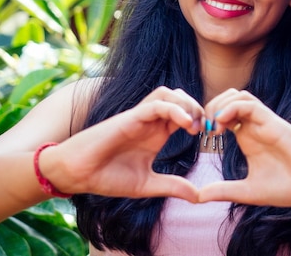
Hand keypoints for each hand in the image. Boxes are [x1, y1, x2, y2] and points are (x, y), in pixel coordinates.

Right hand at [47, 87, 203, 201]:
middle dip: (198, 108)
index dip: (201, 120)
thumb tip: (199, 197)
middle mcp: (150, 122)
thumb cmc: (107, 177)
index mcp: (157, 134)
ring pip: (169, 93)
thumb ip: (172, 186)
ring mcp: (140, 118)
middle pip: (180, 98)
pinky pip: (156, 104)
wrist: (78, 174)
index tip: (212, 136)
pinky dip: (174, 108)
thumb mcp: (147, 185)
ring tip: (194, 125)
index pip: (185, 114)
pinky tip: (185, 123)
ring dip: (187, 104)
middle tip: (207, 129)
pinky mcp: (130, 117)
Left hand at [198, 89, 290, 207]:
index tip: (198, 136)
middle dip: (210, 107)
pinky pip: (250, 104)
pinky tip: (223, 124)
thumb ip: (224, 191)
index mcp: (247, 137)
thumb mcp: (248, 191)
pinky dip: (232, 108)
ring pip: (238, 96)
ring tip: (213, 126)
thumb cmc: (288, 188)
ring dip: (220, 104)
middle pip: (227, 99)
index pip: (222, 114)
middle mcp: (254, 126)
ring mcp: (264, 122)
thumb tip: (198, 197)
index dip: (207, 119)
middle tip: (202, 128)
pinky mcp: (273, 122)